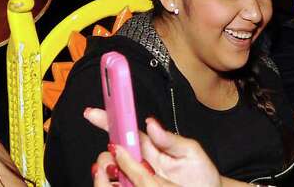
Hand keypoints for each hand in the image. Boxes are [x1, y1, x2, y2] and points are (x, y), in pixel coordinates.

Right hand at [85, 108, 221, 186]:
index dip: (106, 119)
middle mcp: (139, 161)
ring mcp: (135, 177)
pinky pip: (116, 186)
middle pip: (111, 150)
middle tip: (114, 153)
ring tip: (120, 172)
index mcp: (150, 146)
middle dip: (106, 150)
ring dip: (107, 168)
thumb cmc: (200, 175)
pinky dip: (110, 184)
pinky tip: (119, 183)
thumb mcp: (191, 153)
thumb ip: (170, 139)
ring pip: (109, 169)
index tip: (92, 113)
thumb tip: (151, 123)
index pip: (124, 129)